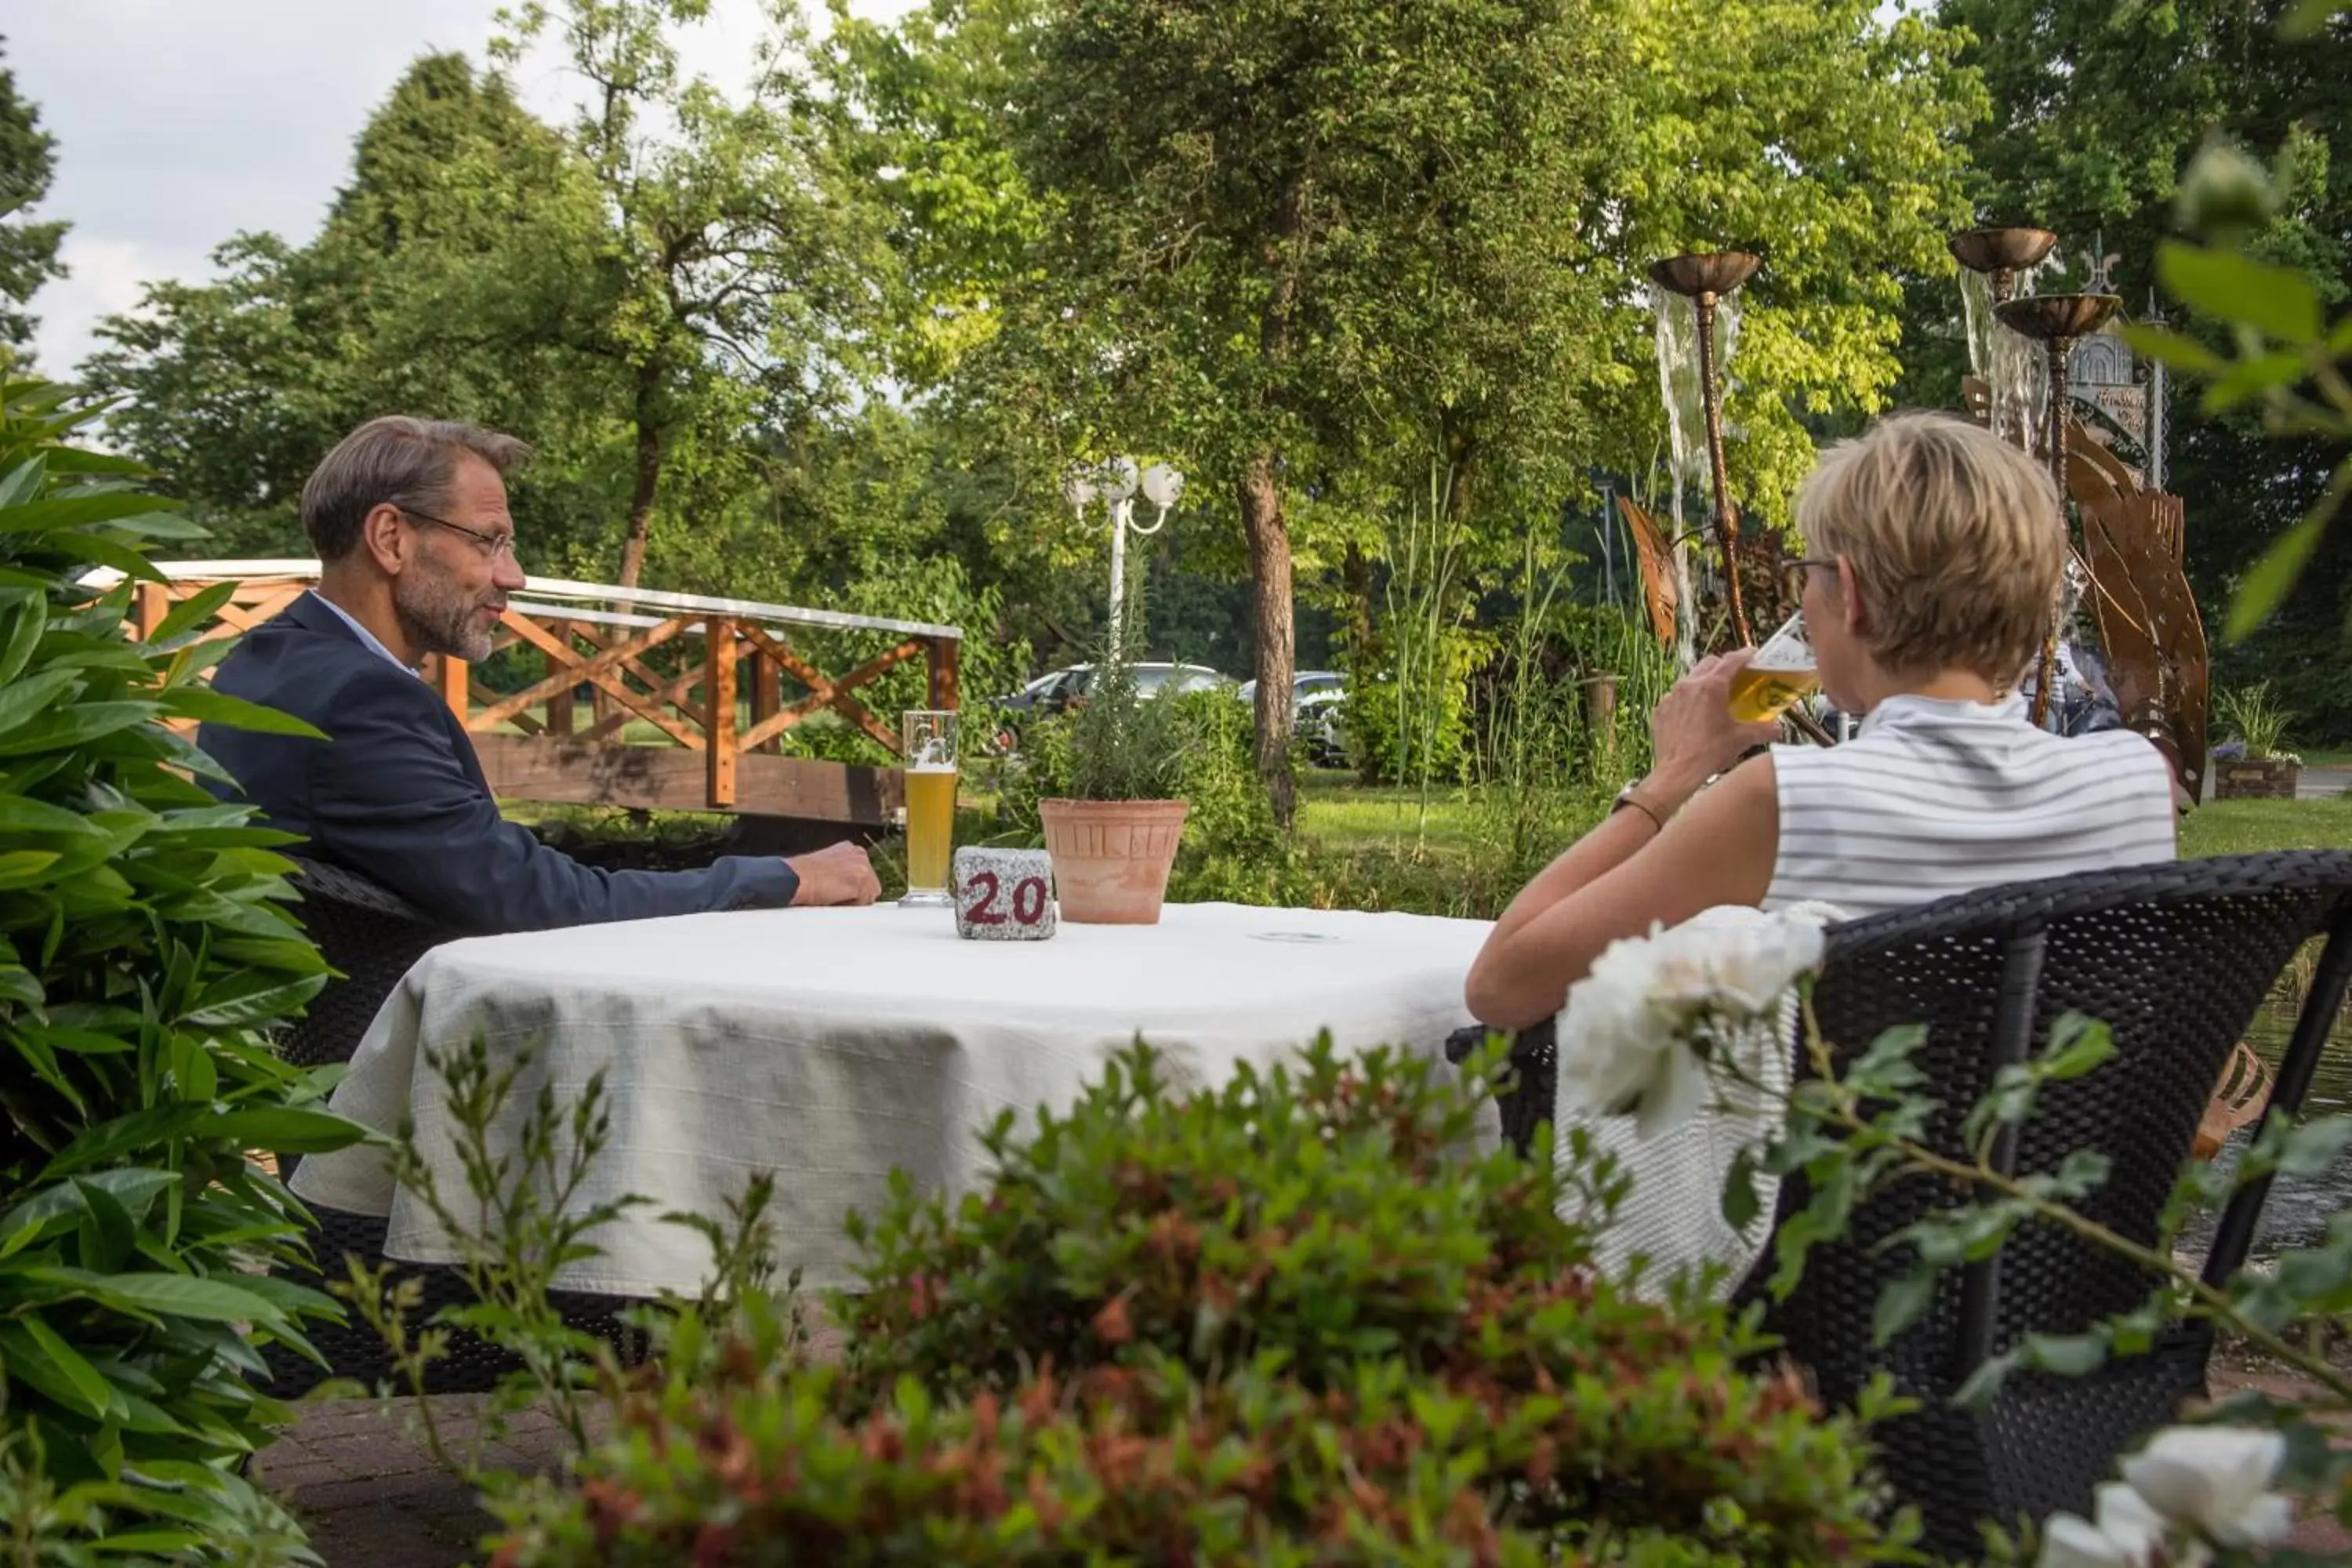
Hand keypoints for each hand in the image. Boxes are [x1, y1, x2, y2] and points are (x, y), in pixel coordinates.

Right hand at [785, 840, 880, 906]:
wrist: (794, 878)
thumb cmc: (803, 876)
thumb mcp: (827, 867)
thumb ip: (843, 872)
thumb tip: (851, 889)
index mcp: (851, 849)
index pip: (865, 875)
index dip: (854, 889)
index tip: (841, 894)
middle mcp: (859, 854)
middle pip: (871, 885)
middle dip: (857, 896)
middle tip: (836, 898)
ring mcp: (862, 865)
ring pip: (869, 895)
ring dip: (853, 902)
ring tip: (833, 898)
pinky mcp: (860, 879)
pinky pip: (864, 903)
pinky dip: (850, 906)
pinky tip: (834, 900)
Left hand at [1641, 649, 1782, 813]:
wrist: (1677, 772)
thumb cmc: (1710, 753)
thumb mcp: (1742, 739)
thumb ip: (1763, 730)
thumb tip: (1778, 728)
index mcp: (1711, 686)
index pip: (1731, 660)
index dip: (1745, 655)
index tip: (1753, 654)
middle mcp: (1689, 685)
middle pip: (1709, 663)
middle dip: (1724, 665)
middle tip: (1736, 676)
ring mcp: (1671, 696)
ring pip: (1691, 678)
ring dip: (1704, 681)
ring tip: (1715, 695)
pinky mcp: (1660, 709)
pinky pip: (1676, 696)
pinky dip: (1688, 699)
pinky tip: (1695, 713)